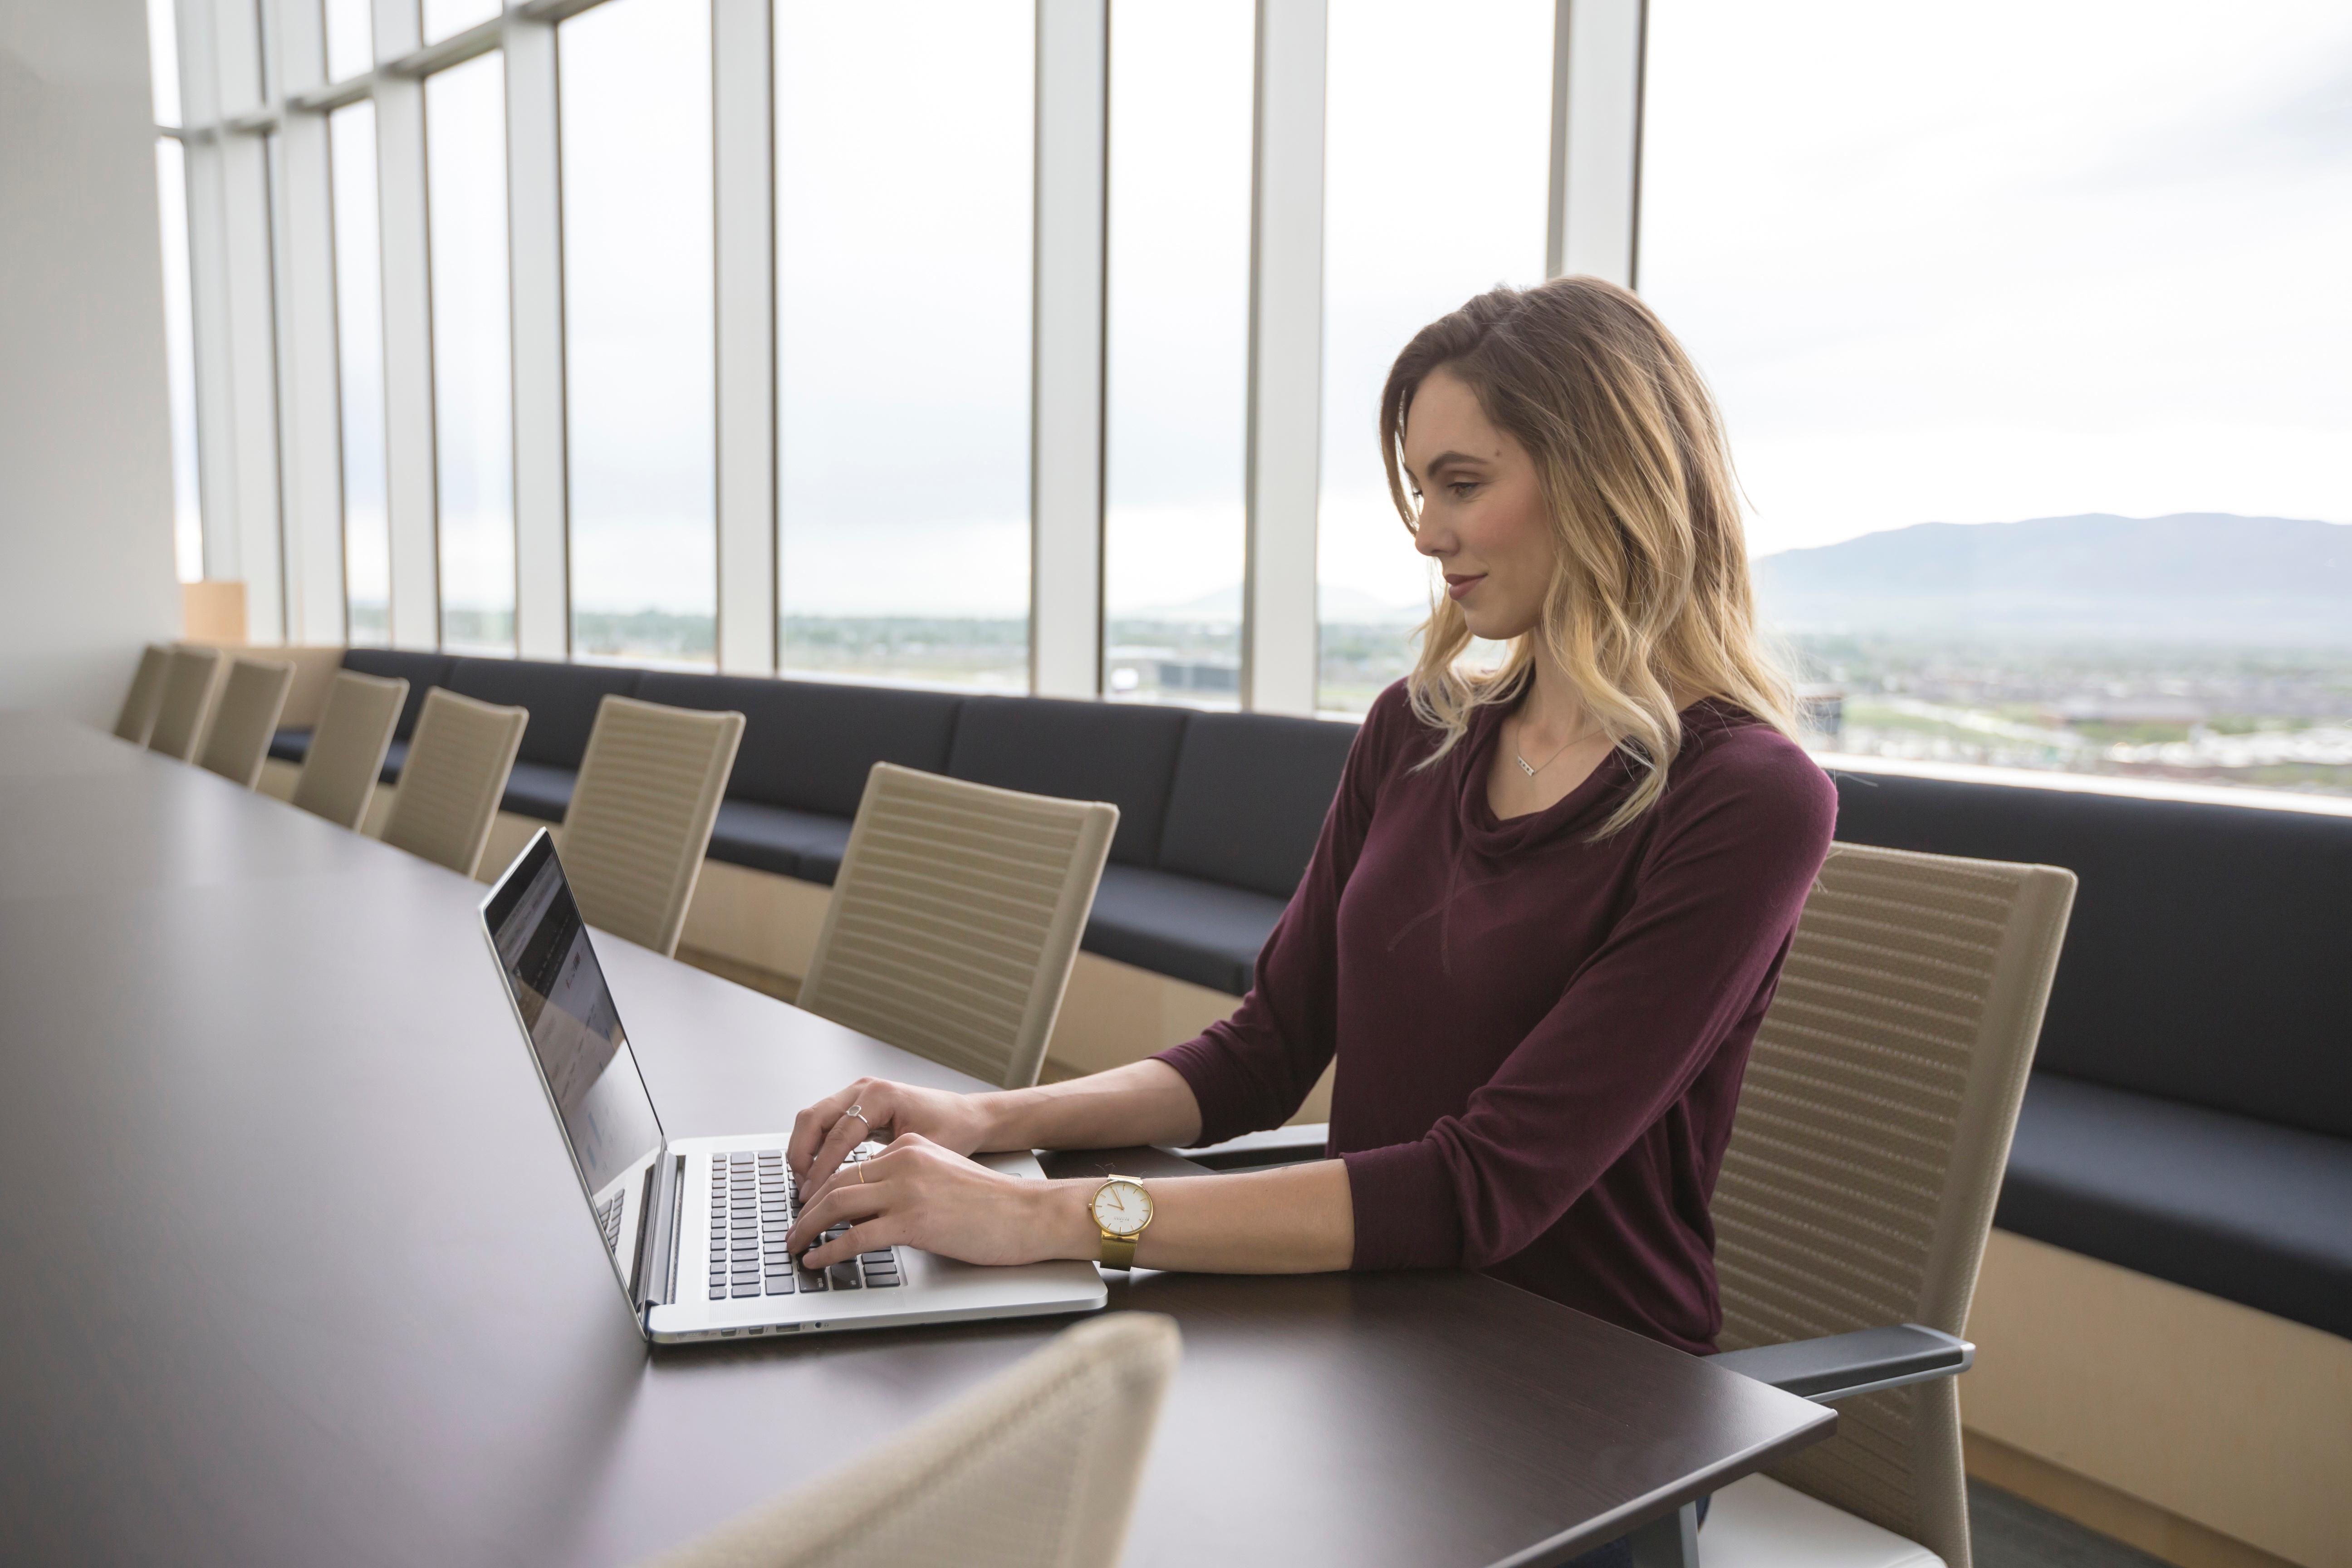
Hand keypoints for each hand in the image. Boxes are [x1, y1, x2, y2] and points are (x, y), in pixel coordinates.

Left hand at [783, 1134, 1091, 1269]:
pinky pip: (856, 1237)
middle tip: (791, 1232)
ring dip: (808, 1230)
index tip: (807, 1210)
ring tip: (795, 1247)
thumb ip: (906, 1183)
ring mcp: (908, 1191)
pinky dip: (829, 1250)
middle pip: (836, 1184)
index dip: (820, 1191)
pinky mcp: (914, 1221)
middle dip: (806, 1211)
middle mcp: (904, 1161)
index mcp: (910, 1149)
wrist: (1029, 1213)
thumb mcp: (942, 1177)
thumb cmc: (994, 1204)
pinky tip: (819, 1261)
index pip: (850, 1167)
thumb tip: (867, 1211)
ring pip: (838, 1206)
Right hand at [788, 1077, 993, 1190]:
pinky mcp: (856, 1104)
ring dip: (803, 1150)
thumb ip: (887, 1170)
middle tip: (802, 1189)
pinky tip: (816, 1172)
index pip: (839, 1134)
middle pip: (813, 1117)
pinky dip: (814, 1145)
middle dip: (801, 1155)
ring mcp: (857, 1093)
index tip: (812, 1195)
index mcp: (881, 1095)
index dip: (821, 1167)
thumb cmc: (953, 1129)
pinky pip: (823, 1122)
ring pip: (812, 1118)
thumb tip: (854, 1199)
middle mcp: (865, 1088)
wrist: (968, 1115)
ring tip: (805, 1184)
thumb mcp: (922, 1152)